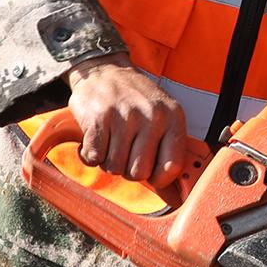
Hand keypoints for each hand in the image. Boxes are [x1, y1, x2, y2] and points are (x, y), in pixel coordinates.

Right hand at [67, 55, 194, 184]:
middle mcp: (151, 116)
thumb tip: (176, 196)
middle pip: (138, 172)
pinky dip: (90, 154)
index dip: (158, 178)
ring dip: (108, 160)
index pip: (171, 167)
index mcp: (173, 118)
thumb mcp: (163, 116)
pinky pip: (93, 157)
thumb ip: (169, 151)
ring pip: (114, 167)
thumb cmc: (137, 100)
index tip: (150, 173)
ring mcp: (124, 116)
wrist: (104, 69)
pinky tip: (96, 139)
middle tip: (125, 151)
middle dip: (128, 168)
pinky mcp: (98, 118)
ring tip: (112, 141)